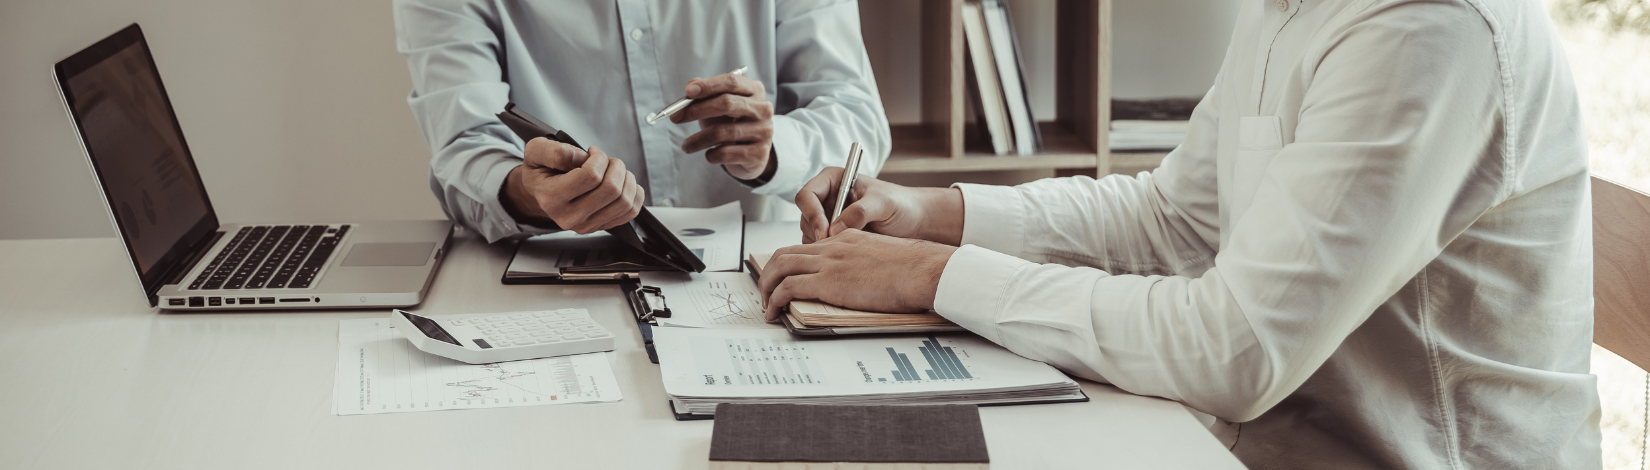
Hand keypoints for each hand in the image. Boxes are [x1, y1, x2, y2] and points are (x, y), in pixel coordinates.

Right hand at [502, 137, 643, 233]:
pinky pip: (631, 212)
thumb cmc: (542, 170)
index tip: (592, 152)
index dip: (598, 157)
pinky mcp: (601, 227)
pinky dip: (634, 193)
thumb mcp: (536, 152)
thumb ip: (554, 151)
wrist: (542, 192)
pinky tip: (622, 182)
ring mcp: (587, 225)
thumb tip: (580, 158)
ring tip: (614, 170)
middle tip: (606, 161)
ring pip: (624, 201)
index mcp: (552, 198)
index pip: (591, 176)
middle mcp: (570, 217)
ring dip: (626, 178)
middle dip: (615, 166)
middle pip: (611, 189)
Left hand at [672, 72, 773, 178]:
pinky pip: (726, 153)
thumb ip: (704, 94)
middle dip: (697, 110)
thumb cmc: (731, 124)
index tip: (688, 92)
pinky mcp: (760, 154)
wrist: (751, 154)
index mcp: (755, 90)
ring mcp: (764, 131)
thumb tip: (690, 88)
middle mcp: (763, 109)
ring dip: (697, 140)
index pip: (731, 82)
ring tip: (686, 146)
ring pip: (722, 132)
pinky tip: (709, 155)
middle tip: (675, 118)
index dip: (708, 86)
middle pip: (727, 104)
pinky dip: (711, 155)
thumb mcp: (718, 106)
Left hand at [758, 229, 957, 320]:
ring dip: (766, 286)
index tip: (786, 279)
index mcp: (847, 238)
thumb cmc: (913, 268)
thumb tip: (863, 281)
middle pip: (785, 253)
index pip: (808, 247)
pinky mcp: (828, 281)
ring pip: (780, 266)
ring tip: (766, 305)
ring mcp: (829, 262)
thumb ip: (866, 263)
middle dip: (770, 273)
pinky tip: (774, 312)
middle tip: (766, 292)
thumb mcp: (884, 257)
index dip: (791, 263)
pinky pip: (788, 287)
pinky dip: (775, 299)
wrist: (921, 269)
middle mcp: (833, 246)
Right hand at [796, 167, 965, 244]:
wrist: (915, 221)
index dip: (811, 214)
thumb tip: (835, 228)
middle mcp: (828, 199)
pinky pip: (820, 248)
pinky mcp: (834, 237)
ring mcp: (829, 219)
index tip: (825, 232)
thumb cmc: (902, 204)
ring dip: (822, 245)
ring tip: (846, 249)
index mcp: (834, 180)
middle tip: (834, 246)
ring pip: (809, 235)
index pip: (807, 195)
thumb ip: (860, 211)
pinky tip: (847, 255)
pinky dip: (828, 254)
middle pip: (805, 217)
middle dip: (816, 233)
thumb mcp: (883, 203)